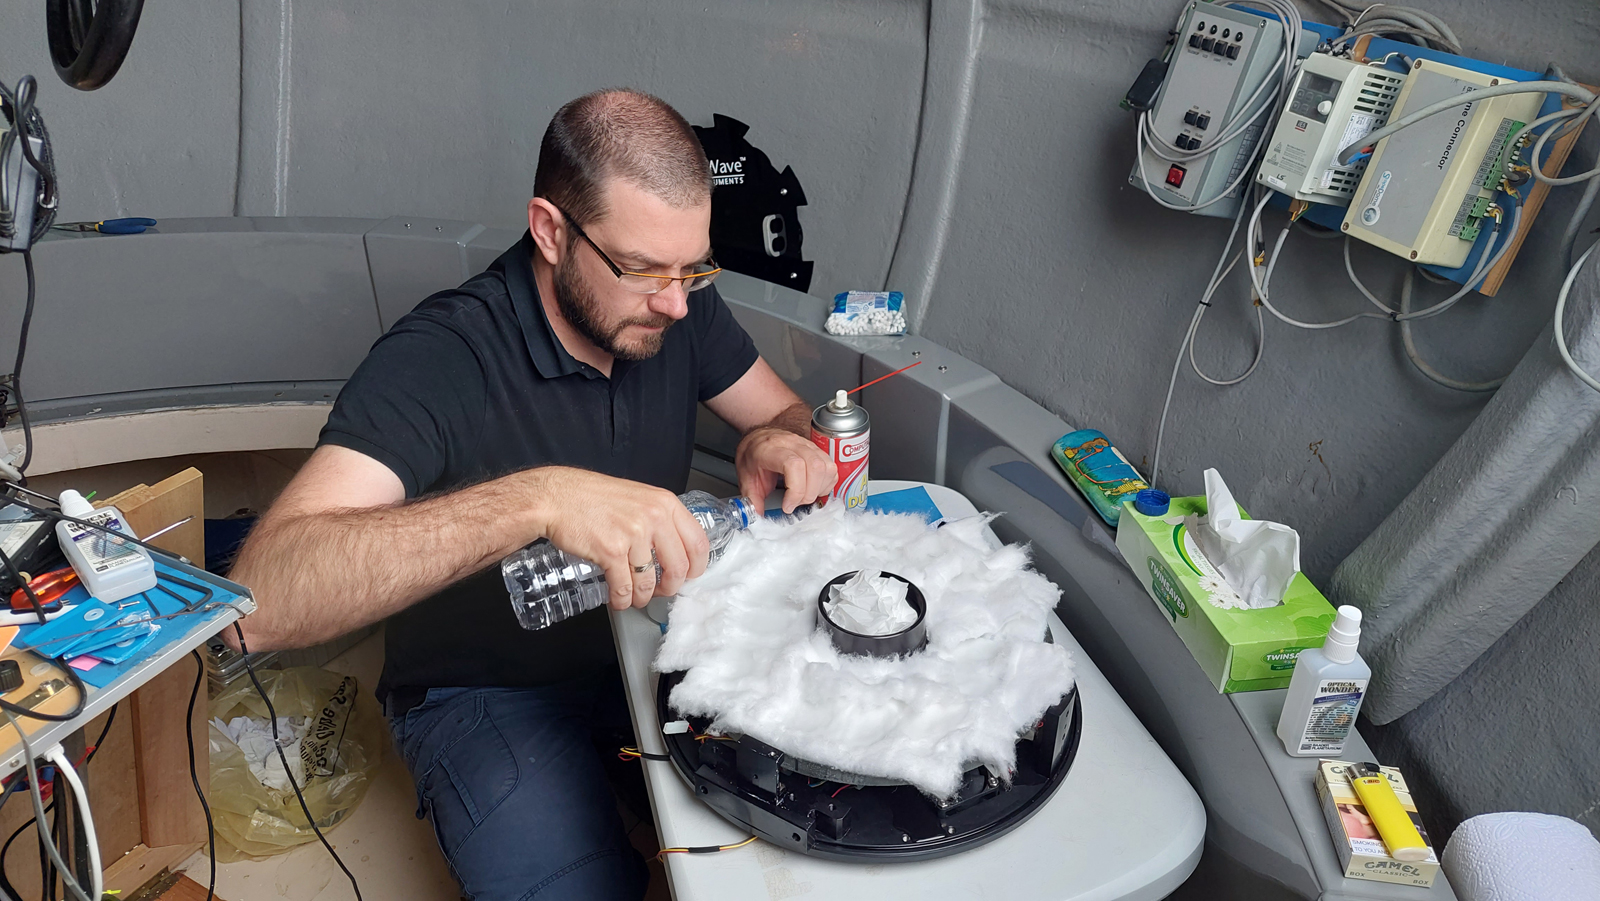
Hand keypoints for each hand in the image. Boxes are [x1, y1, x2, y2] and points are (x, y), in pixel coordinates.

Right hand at [527, 468, 709, 608]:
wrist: (557, 497)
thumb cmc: (592, 497)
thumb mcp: (638, 497)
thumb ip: (658, 519)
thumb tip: (673, 549)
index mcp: (665, 503)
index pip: (698, 543)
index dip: (696, 568)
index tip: (688, 577)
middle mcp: (653, 517)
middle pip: (679, 568)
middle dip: (670, 588)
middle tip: (661, 591)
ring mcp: (633, 535)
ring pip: (649, 582)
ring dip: (642, 597)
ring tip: (635, 596)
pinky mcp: (611, 551)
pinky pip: (624, 587)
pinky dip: (621, 600)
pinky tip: (618, 599)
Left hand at [735, 427, 836, 513]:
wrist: (759, 437)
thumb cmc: (753, 454)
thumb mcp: (745, 478)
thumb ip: (752, 499)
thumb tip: (758, 517)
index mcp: (772, 449)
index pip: (794, 465)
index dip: (795, 490)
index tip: (787, 505)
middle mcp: (793, 444)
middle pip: (815, 467)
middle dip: (808, 494)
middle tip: (795, 503)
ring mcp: (808, 445)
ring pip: (827, 467)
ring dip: (819, 489)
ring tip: (804, 496)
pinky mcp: (817, 450)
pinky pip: (831, 468)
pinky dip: (826, 483)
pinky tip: (813, 489)